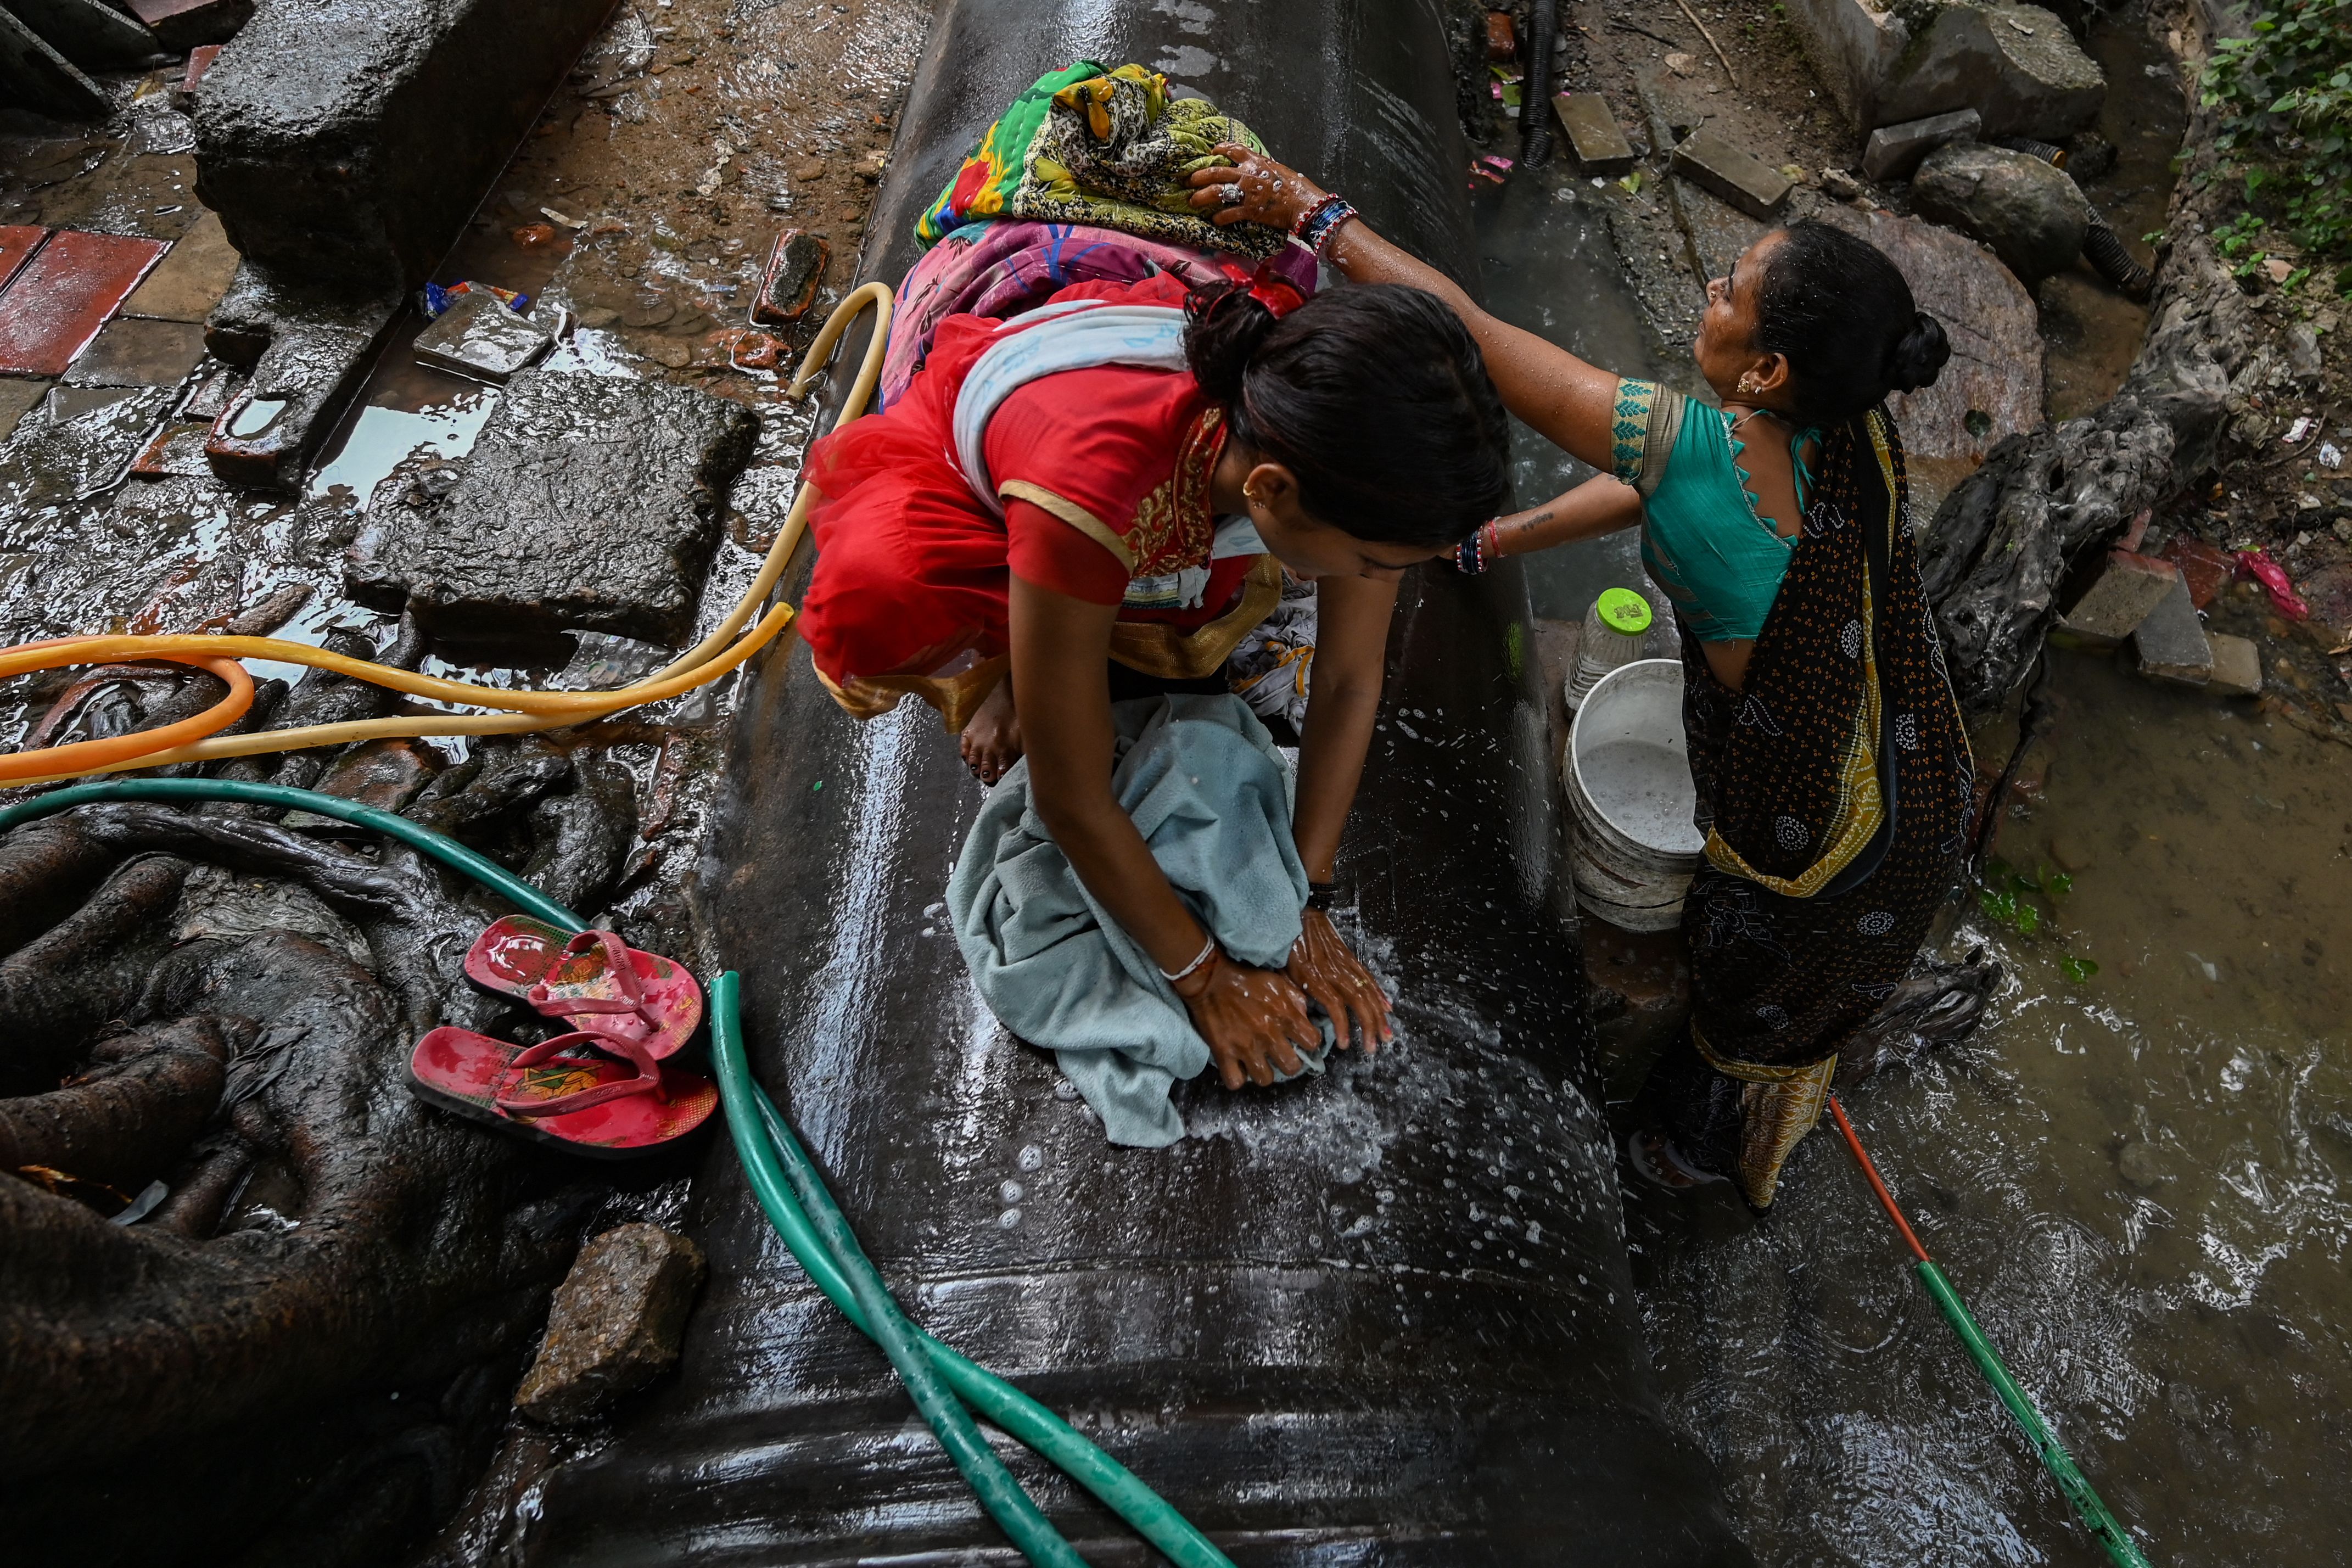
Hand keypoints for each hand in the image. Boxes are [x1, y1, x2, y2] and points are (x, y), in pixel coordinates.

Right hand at [1176, 951, 1321, 1088]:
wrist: (1210, 978)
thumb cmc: (1246, 978)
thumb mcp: (1277, 981)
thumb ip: (1296, 1000)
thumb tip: (1306, 1019)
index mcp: (1285, 1015)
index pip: (1312, 1042)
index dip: (1309, 1042)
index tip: (1300, 1040)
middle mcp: (1269, 1035)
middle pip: (1292, 1067)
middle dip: (1289, 1062)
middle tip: (1280, 1055)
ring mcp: (1246, 1047)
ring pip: (1265, 1079)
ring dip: (1264, 1072)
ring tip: (1259, 1062)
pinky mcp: (1223, 1053)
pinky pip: (1235, 1081)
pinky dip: (1237, 1077)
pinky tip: (1239, 1067)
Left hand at [1185, 142, 1324, 230]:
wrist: (1304, 203)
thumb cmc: (1296, 187)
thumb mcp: (1278, 170)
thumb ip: (1263, 168)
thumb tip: (1256, 169)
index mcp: (1256, 162)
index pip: (1233, 149)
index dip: (1219, 149)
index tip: (1211, 152)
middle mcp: (1248, 174)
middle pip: (1216, 171)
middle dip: (1199, 175)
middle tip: (1189, 180)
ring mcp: (1247, 192)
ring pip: (1216, 192)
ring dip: (1201, 196)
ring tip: (1193, 201)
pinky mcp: (1249, 210)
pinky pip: (1228, 213)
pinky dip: (1219, 217)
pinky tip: (1214, 220)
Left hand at [1284, 907, 1391, 1051]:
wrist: (1300, 912)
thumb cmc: (1285, 944)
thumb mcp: (1280, 970)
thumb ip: (1291, 993)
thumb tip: (1299, 1016)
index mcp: (1312, 977)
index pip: (1334, 1006)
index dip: (1342, 1026)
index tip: (1343, 1045)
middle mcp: (1332, 972)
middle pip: (1357, 1002)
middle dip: (1368, 1026)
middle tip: (1372, 1047)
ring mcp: (1344, 964)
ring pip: (1367, 992)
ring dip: (1378, 1015)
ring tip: (1387, 1035)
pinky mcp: (1350, 957)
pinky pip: (1368, 978)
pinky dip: (1379, 994)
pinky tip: (1387, 1007)